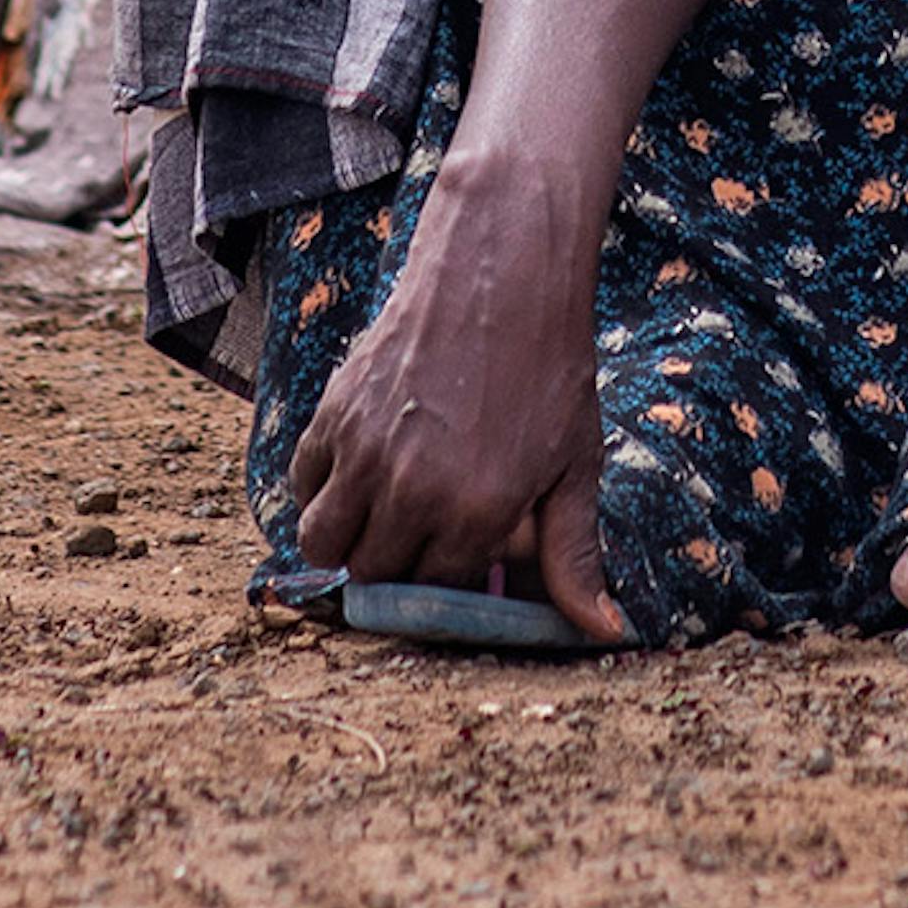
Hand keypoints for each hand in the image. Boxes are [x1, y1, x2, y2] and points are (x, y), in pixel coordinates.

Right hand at [277, 158, 629, 640]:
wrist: (503, 274)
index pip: (435, 592)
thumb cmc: (549, 371)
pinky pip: (303, 483)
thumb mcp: (575, 467)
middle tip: (421, 538)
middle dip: (395, 568)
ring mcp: (366, 451)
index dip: (446, 580)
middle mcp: (414, 491)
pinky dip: (319, 490)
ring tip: (381, 518)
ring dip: (346, 542)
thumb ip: (575, 555)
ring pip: (322, 543)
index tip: (457, 557)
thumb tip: (605, 632)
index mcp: (479, 513)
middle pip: (373, 574)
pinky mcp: (334, 412)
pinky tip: (358, 473)